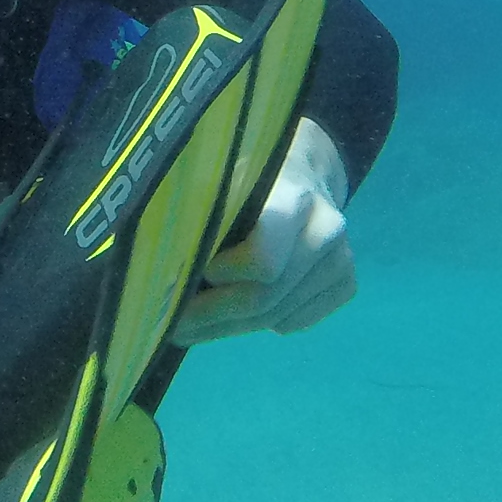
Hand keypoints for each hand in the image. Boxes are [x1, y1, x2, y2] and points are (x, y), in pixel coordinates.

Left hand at [171, 119, 355, 345]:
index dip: (222, 277)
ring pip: (277, 317)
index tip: (188, 274)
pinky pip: (295, 323)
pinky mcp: (346, 284)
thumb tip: (154, 270)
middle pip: (265, 298)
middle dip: (212, 316)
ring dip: (228, 327)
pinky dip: (258, 324)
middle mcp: (327, 230)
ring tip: (189, 326)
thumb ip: (196, 217)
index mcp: (293, 196)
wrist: (300, 174)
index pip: (263, 260)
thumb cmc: (244, 177)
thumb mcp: (217, 180)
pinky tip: (232, 314)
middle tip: (170, 324)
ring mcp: (342, 260)